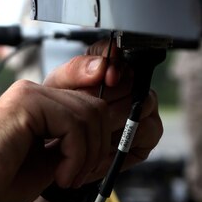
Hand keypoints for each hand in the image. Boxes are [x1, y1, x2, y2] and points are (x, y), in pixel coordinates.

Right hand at [0, 40, 162, 201]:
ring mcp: (31, 93)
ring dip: (87, 155)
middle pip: (95, 106)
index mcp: (39, 106)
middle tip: (80, 175)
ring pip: (90, 114)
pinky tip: (61, 174)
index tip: (115, 146)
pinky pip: (74, 124)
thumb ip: (71, 149)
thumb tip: (106, 147)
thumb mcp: (47, 165)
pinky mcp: (28, 101)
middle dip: (100, 146)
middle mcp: (36, 93)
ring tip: (67, 177)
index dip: (107, 119)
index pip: (87, 100)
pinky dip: (76, 155)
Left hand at [44, 40, 162, 178]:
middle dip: (109, 98)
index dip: (117, 64)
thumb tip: (102, 66)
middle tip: (90, 111)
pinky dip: (126, 137)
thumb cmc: (55, 115)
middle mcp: (130, 85)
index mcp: (106, 67)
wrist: (53, 149)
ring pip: (142, 105)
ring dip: (115, 119)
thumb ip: (74, 71)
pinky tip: (105, 142)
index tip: (108, 77)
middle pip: (135, 81)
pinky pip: (148, 130)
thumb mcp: (55, 89)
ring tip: (92, 129)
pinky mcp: (147, 135)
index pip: (122, 53)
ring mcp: (141, 109)